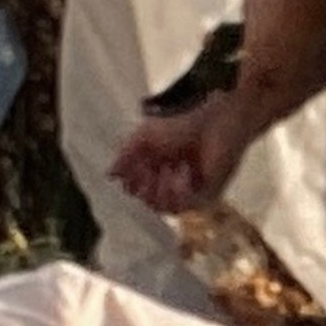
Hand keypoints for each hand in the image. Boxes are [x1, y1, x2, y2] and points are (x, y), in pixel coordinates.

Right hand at [110, 93, 254, 216]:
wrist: (216, 117)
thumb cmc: (182, 121)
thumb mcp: (144, 135)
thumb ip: (125, 154)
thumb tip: (109, 174)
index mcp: (154, 167)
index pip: (134, 189)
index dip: (131, 181)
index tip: (137, 165)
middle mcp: (170, 181)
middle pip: (147, 202)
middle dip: (146, 186)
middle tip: (153, 168)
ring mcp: (189, 190)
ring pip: (164, 209)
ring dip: (162, 190)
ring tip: (171, 168)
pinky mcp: (208, 194)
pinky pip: (185, 206)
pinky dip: (180, 190)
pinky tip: (184, 171)